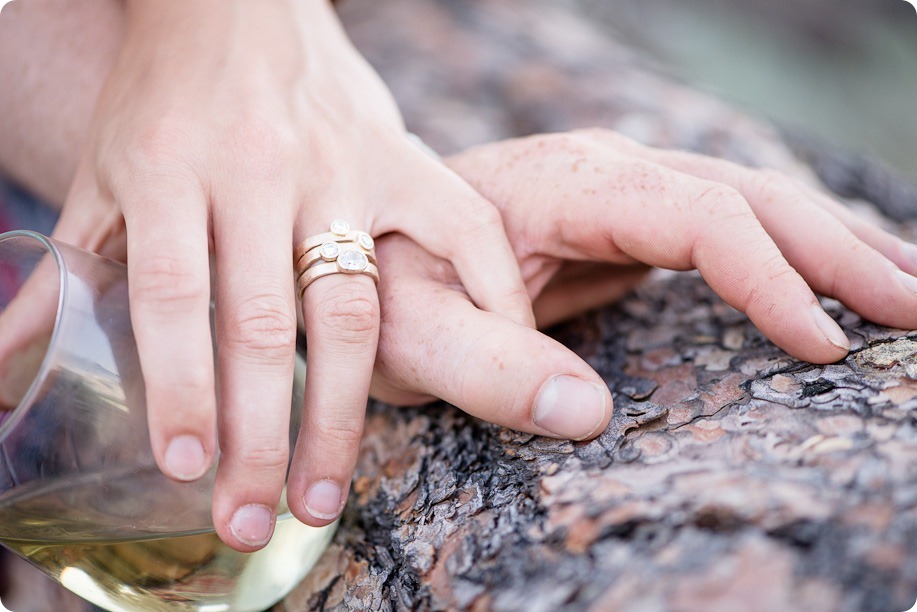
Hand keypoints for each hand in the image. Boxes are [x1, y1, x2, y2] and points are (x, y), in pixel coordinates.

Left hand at [51, 0, 531, 550]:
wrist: (238, 4)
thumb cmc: (165, 97)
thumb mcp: (104, 174)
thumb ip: (69, 272)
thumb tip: (6, 365)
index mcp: (168, 170)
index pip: (174, 294)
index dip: (182, 387)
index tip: (188, 469)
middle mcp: (257, 173)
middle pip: (264, 323)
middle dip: (258, 436)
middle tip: (252, 522)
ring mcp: (340, 168)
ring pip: (352, 307)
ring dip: (341, 412)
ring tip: (324, 496)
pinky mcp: (401, 157)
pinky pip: (464, 231)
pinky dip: (490, 297)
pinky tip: (489, 364)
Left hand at [368, 129, 916, 438]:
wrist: (361, 256)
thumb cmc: (379, 289)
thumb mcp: (408, 333)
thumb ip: (482, 367)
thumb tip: (592, 413)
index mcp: (566, 182)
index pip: (697, 214)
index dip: (767, 276)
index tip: (821, 345)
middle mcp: (606, 172)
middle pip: (746, 195)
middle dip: (835, 250)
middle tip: (911, 310)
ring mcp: (620, 193)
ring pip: (748, 203)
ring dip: (829, 243)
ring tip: (902, 287)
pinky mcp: (624, 225)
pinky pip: (722, 230)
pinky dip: (784, 254)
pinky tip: (825, 281)